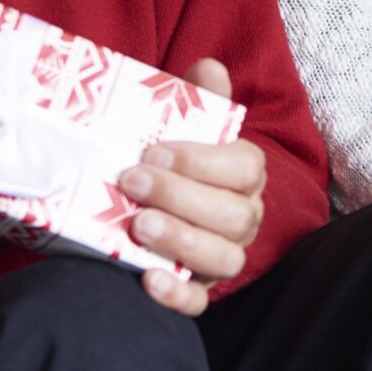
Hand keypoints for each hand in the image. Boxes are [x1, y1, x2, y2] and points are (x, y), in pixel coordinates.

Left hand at [114, 60, 265, 316]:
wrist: (127, 201)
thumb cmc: (159, 158)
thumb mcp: (173, 124)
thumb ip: (194, 97)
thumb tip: (209, 67)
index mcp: (243, 175)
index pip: (244, 168)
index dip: (201, 160)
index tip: (153, 149)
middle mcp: (242, 217)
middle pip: (234, 215)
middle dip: (181, 197)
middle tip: (131, 181)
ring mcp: (221, 256)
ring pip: (224, 259)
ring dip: (181, 241)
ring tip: (138, 226)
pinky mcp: (196, 290)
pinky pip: (198, 303)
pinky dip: (176, 295)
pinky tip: (148, 278)